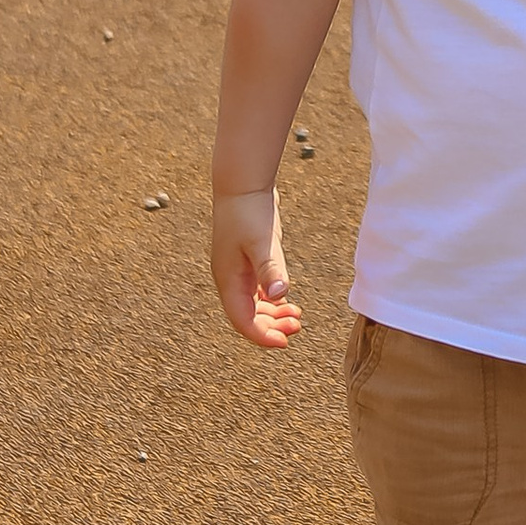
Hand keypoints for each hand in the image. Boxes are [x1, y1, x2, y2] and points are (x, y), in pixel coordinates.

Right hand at [212, 185, 300, 347]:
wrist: (242, 182)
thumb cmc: (248, 210)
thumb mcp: (262, 241)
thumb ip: (270, 268)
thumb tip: (278, 295)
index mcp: (228, 280)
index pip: (243, 321)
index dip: (262, 336)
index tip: (285, 342)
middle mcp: (230, 278)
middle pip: (248, 316)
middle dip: (271, 327)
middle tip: (297, 327)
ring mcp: (237, 269)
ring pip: (253, 304)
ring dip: (273, 314)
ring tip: (297, 316)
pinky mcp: (247, 260)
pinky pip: (256, 290)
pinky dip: (271, 299)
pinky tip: (286, 300)